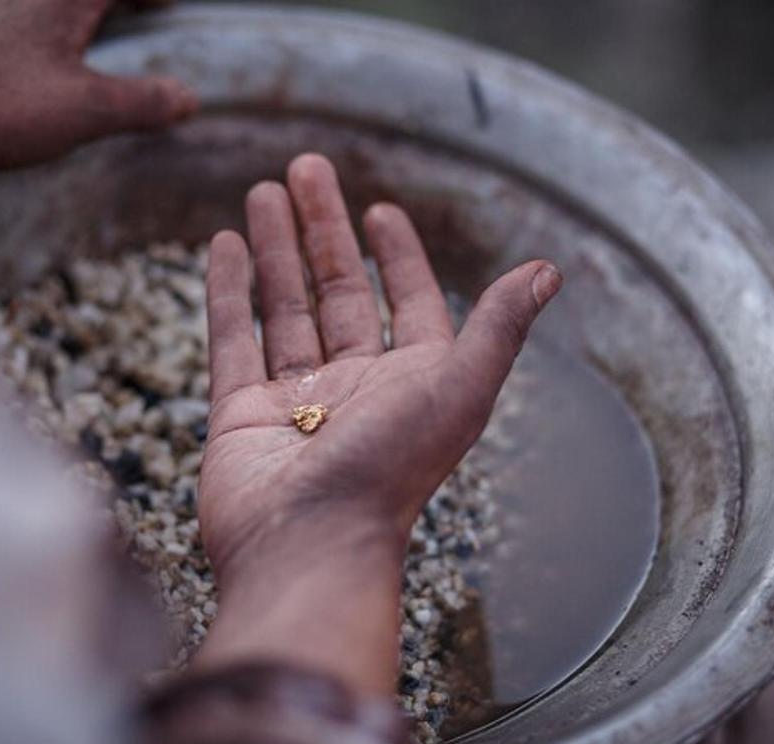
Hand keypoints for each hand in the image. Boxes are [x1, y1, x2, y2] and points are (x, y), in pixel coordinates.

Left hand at [0, 0, 193, 202]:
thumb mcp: (82, 111)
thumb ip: (141, 103)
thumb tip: (187, 98)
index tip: (169, 6)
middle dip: (109, 5)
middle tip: (129, 14)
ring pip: (30, 1)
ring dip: (61, 13)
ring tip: (75, 32)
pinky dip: (14, 20)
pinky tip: (8, 48)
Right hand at [193, 154, 560, 694]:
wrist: (309, 546)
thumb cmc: (389, 472)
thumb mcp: (460, 388)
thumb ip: (498, 327)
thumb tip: (548, 271)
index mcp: (412, 382)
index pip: (407, 303)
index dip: (398, 256)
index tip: (381, 211)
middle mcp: (355, 387)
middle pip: (337, 291)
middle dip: (322, 229)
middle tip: (305, 167)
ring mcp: (293, 400)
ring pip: (284, 307)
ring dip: (276, 248)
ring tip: (261, 191)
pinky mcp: (240, 413)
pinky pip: (233, 339)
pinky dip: (229, 292)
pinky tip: (225, 247)